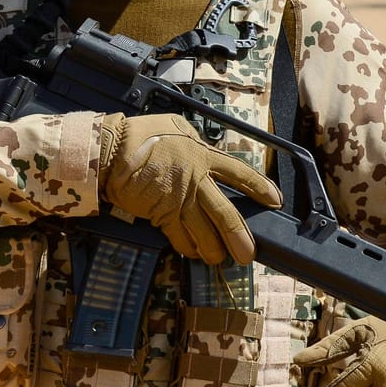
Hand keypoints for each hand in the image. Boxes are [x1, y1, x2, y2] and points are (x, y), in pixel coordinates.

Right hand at [96, 113, 281, 265]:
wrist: (111, 149)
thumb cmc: (140, 134)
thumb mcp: (175, 127)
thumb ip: (193, 143)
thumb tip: (202, 152)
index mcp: (202, 154)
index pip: (239, 173)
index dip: (259, 187)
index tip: (274, 200)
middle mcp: (196, 179)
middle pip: (225, 213)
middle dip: (239, 236)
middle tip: (248, 254)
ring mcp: (179, 198)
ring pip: (204, 231)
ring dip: (214, 248)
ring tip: (219, 259)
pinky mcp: (160, 212)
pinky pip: (179, 236)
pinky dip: (187, 247)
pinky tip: (193, 253)